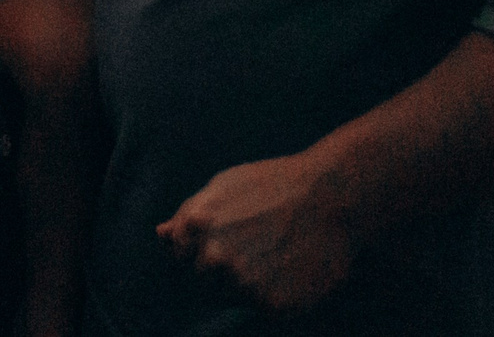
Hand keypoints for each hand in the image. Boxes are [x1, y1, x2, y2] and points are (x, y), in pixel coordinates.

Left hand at [156, 154, 354, 313]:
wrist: (333, 195)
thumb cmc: (276, 185)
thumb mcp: (223, 186)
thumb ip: (188, 214)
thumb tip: (161, 235)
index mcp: (196, 226)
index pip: (180, 256)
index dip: (202, 248)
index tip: (230, 236)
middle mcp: (215, 258)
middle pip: (203, 281)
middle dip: (222, 269)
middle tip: (257, 246)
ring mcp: (243, 283)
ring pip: (231, 297)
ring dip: (247, 284)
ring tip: (275, 255)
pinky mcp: (272, 305)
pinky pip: (261, 308)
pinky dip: (274, 294)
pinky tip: (290, 269)